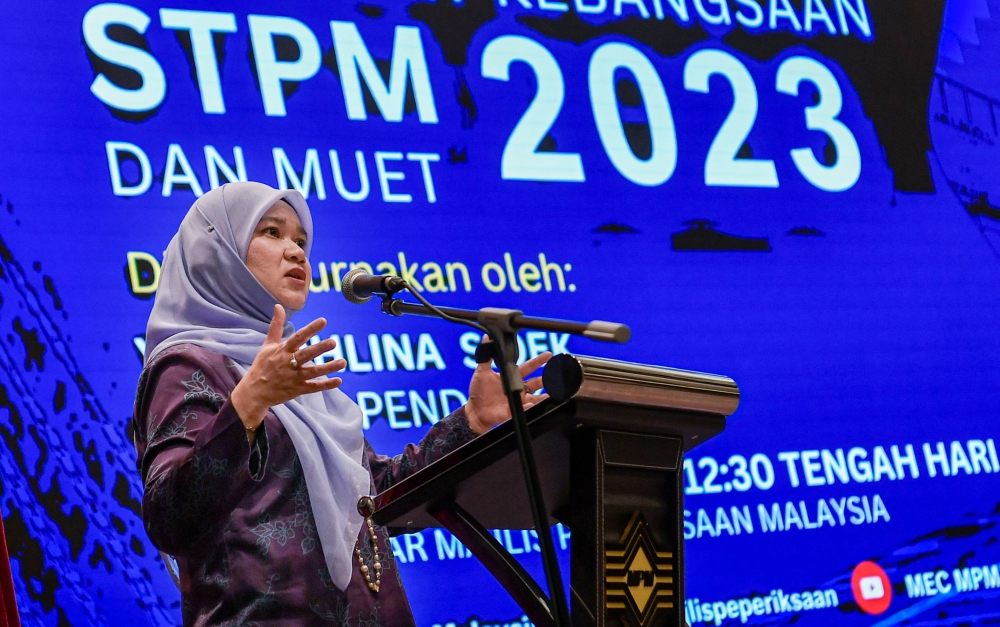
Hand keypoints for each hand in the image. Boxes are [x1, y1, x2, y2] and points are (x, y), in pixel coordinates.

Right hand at [231, 304, 347, 429]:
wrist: (254, 392)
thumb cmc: (262, 366)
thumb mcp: (268, 345)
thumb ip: (276, 325)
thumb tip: (278, 306)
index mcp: (282, 351)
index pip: (298, 337)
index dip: (310, 329)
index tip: (324, 321)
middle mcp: (288, 363)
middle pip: (306, 355)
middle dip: (319, 348)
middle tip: (333, 342)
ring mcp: (293, 378)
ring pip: (313, 372)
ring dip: (328, 367)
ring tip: (343, 361)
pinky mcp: (297, 390)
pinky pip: (313, 387)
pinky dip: (326, 385)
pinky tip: (339, 381)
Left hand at [465, 338, 551, 434]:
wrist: (474, 410)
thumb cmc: (478, 391)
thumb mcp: (481, 372)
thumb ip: (486, 357)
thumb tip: (486, 338)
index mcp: (510, 376)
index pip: (528, 367)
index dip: (538, 361)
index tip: (548, 355)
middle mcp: (516, 388)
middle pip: (535, 382)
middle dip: (545, 379)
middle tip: (554, 374)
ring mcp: (516, 400)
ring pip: (534, 398)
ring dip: (542, 396)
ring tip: (550, 394)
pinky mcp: (512, 411)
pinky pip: (522, 409)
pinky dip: (528, 407)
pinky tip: (531, 404)